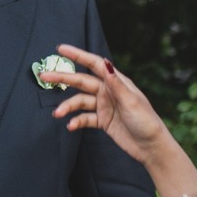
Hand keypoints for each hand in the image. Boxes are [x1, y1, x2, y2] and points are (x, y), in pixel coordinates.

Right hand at [44, 44, 170, 164]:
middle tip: (45, 76)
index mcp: (116, 81)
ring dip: (68, 107)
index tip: (60, 49)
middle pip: (81, 81)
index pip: (94, 64)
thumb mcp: (131, 101)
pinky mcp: (102, 120)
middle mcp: (108, 91)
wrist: (151, 147)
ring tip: (58, 114)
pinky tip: (71, 126)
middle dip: (63, 79)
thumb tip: (104, 63)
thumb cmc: (146, 121)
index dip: (77, 55)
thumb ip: (116, 84)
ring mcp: (104, 106)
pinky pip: (85, 118)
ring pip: (80, 101)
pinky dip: (76, 121)